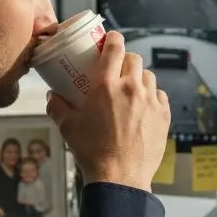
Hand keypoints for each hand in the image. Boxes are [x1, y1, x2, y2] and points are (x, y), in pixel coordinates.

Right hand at [46, 31, 170, 191]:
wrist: (119, 177)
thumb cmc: (93, 152)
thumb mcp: (67, 127)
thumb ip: (57, 107)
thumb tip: (52, 96)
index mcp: (107, 86)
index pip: (115, 48)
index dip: (113, 39)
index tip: (110, 40)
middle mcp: (131, 89)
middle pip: (134, 59)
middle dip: (125, 60)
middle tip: (117, 70)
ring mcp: (151, 102)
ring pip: (148, 76)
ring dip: (139, 78)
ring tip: (130, 90)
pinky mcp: (163, 116)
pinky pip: (160, 96)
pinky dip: (152, 96)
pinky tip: (143, 106)